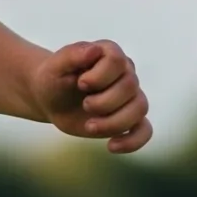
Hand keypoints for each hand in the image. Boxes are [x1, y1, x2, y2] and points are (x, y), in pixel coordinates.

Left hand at [31, 40, 151, 153]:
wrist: (51, 100)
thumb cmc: (53, 79)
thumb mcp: (55, 66)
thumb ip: (72, 54)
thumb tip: (95, 50)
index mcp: (109, 53)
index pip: (118, 61)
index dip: (99, 76)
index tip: (80, 84)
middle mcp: (125, 72)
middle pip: (130, 86)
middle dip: (104, 101)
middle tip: (84, 105)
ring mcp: (129, 97)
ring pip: (140, 108)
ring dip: (114, 122)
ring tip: (90, 126)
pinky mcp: (128, 119)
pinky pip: (145, 131)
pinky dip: (133, 141)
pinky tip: (111, 146)